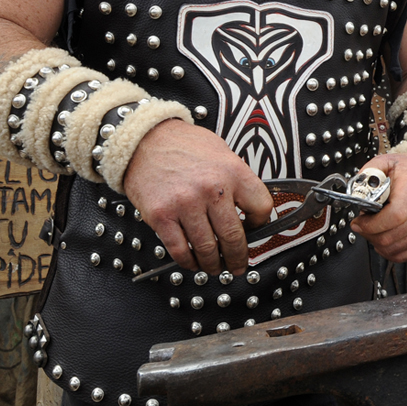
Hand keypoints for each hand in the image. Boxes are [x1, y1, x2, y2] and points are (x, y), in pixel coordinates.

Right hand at [122, 119, 274, 274]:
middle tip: (238, 264)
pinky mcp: (162, 216)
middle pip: (235, 236)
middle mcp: (212, 188)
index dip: (261, 224)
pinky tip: (192, 261)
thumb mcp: (222, 153)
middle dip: (238, 257)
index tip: (256, 231)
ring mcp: (186, 204)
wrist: (145, 139)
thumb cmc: (184, 146)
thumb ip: (237, 181)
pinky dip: (189, 262)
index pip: (262, 207)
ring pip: (208, 249)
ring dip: (213, 264)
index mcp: (232, 171)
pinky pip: (180, 250)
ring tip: (215, 266)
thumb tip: (250, 212)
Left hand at [350, 152, 406, 261]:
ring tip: (374, 229)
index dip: (371, 225)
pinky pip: (405, 255)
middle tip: (362, 226)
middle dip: (369, 234)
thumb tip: (355, 191)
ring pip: (395, 249)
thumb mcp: (385, 162)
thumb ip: (367, 174)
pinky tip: (385, 239)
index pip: (393, 217)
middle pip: (390, 237)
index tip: (358, 223)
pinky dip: (390, 251)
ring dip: (377, 243)